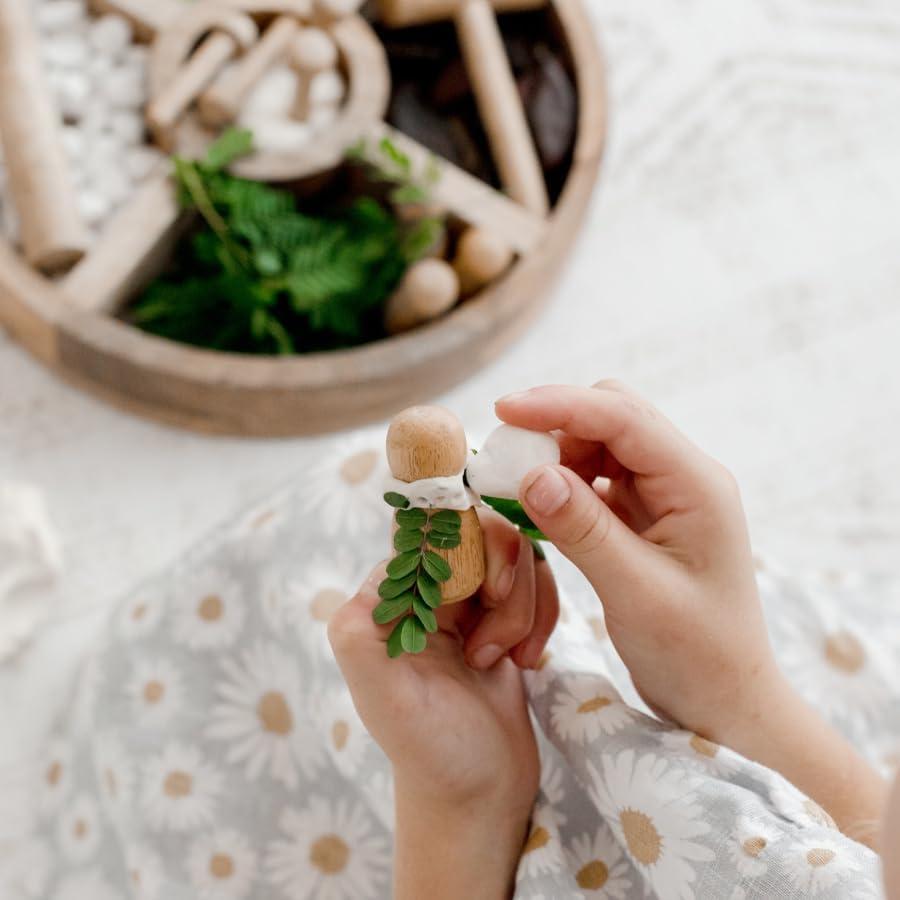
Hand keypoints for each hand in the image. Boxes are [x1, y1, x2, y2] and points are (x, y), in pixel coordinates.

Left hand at [328, 512, 558, 898]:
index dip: (470, 548)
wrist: (482, 794)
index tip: (490, 596)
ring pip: (513, 555)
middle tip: (491, 647)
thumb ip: (362, 633)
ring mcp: (465, 600)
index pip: (430, 530)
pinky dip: (541, 614)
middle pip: (480, 534)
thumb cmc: (430, 750)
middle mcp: (423, 590)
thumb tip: (376, 575)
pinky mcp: (500, 614)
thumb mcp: (383, 695)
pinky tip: (525, 659)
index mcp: (385, 598)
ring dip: (523, 607)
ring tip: (504, 660)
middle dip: (504, 587)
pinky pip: (533, 580)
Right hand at [497, 380, 773, 739]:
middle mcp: (684, 477)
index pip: (624, 418)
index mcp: (697, 485)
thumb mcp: (636, 593)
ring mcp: (665, 495)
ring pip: (600, 444)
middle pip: (612, 416)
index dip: (560, 406)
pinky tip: (538, 506)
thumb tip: (531, 474)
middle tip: (505, 458)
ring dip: (556, 455)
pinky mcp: (646, 516)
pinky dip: (563, 482)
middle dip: (556, 426)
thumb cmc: (696, 655)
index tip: (503, 410)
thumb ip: (584, 530)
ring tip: (515, 488)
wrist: (723, 701)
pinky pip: (596, 478)